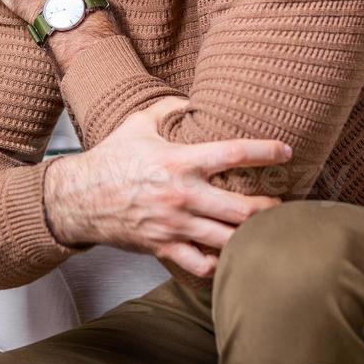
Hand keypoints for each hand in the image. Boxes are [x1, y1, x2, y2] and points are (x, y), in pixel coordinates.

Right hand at [43, 102, 289, 278]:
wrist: (78, 198)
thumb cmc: (110, 159)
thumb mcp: (137, 124)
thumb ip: (167, 108)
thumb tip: (191, 98)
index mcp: (179, 162)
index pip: (233, 154)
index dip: (264, 152)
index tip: (285, 152)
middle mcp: (182, 195)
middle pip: (241, 209)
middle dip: (270, 208)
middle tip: (284, 204)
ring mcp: (174, 225)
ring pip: (227, 240)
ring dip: (252, 237)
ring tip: (267, 233)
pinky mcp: (164, 247)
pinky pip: (201, 265)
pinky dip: (221, 264)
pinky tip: (231, 256)